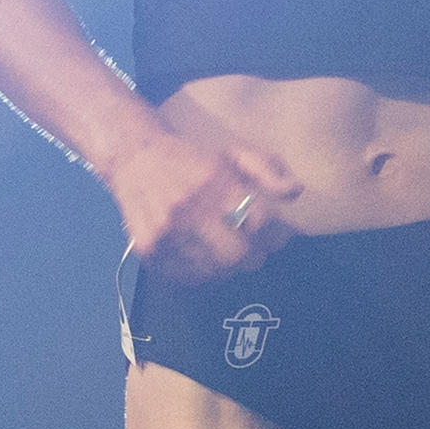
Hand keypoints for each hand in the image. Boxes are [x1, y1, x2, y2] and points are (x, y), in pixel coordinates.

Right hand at [107, 121, 302, 279]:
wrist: (134, 156)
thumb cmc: (192, 157)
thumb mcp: (233, 151)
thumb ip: (267, 169)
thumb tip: (295, 192)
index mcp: (214, 180)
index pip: (260, 221)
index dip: (275, 233)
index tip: (278, 235)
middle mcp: (189, 207)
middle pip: (239, 255)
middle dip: (255, 257)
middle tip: (255, 252)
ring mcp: (166, 231)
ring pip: (214, 270)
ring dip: (230, 267)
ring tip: (228, 252)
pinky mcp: (148, 248)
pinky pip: (186, 277)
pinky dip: (202, 273)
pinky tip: (205, 259)